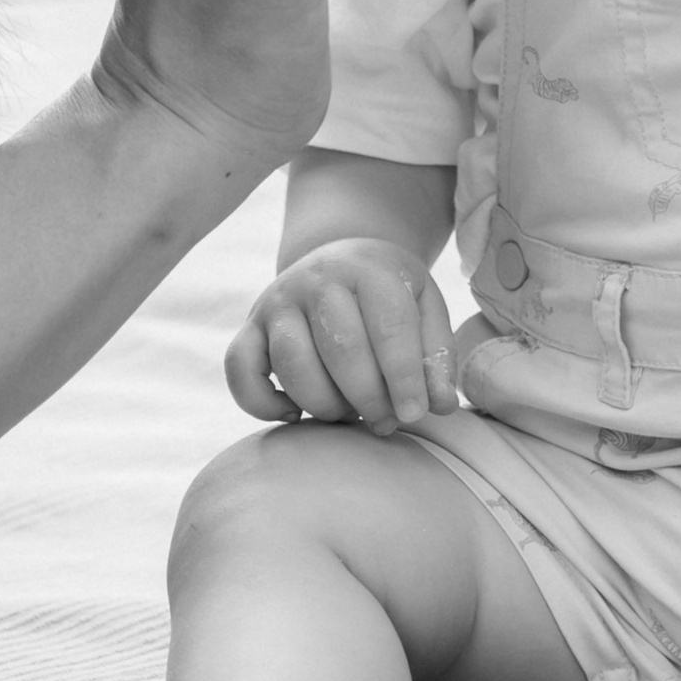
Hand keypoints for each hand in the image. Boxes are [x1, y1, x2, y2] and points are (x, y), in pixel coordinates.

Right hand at [227, 239, 457, 431]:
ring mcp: (277, 303)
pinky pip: (240, 369)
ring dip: (324, 404)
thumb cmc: (388, 293)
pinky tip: (294, 413)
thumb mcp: (424, 308)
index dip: (403, 377)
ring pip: (292, 364)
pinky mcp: (249, 327)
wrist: (339, 258)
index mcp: (367, 270)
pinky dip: (261, 402)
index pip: (389, 327)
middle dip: (368, 397)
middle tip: (385, 421)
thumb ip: (436, 355)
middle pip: (342, 349)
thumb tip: (439, 405)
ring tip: (349, 414)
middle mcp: (316, 281)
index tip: (414, 413)